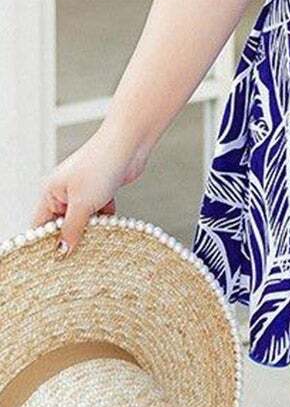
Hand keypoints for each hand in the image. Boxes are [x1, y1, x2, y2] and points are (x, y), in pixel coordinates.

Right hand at [31, 118, 150, 256]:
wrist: (130, 143)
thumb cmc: (101, 165)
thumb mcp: (83, 203)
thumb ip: (72, 228)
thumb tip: (62, 251)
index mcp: (51, 193)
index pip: (41, 225)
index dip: (46, 244)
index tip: (56, 263)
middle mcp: (66, 192)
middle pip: (64, 224)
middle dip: (72, 238)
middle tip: (79, 259)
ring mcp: (86, 190)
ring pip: (84, 219)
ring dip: (92, 230)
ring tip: (97, 245)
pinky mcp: (104, 190)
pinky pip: (101, 212)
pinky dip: (106, 219)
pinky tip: (113, 228)